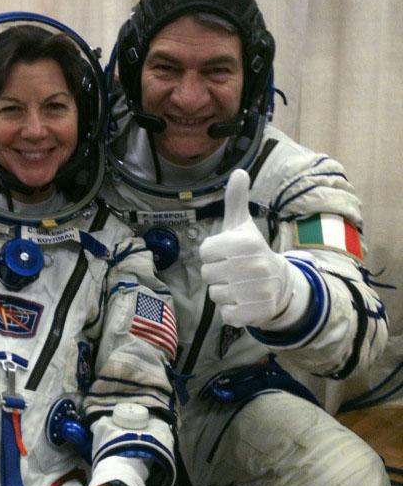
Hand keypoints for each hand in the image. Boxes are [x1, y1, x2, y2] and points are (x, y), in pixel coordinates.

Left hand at [199, 169, 297, 328]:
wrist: (281, 284)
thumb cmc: (251, 252)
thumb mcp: (243, 226)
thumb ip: (235, 200)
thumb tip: (239, 171)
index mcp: (245, 242)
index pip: (205, 252)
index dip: (212, 254)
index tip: (228, 254)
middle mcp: (252, 265)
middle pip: (207, 274)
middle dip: (216, 274)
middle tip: (234, 271)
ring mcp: (255, 290)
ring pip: (215, 294)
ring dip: (224, 293)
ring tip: (240, 286)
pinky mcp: (255, 312)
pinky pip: (226, 314)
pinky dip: (231, 311)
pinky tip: (244, 301)